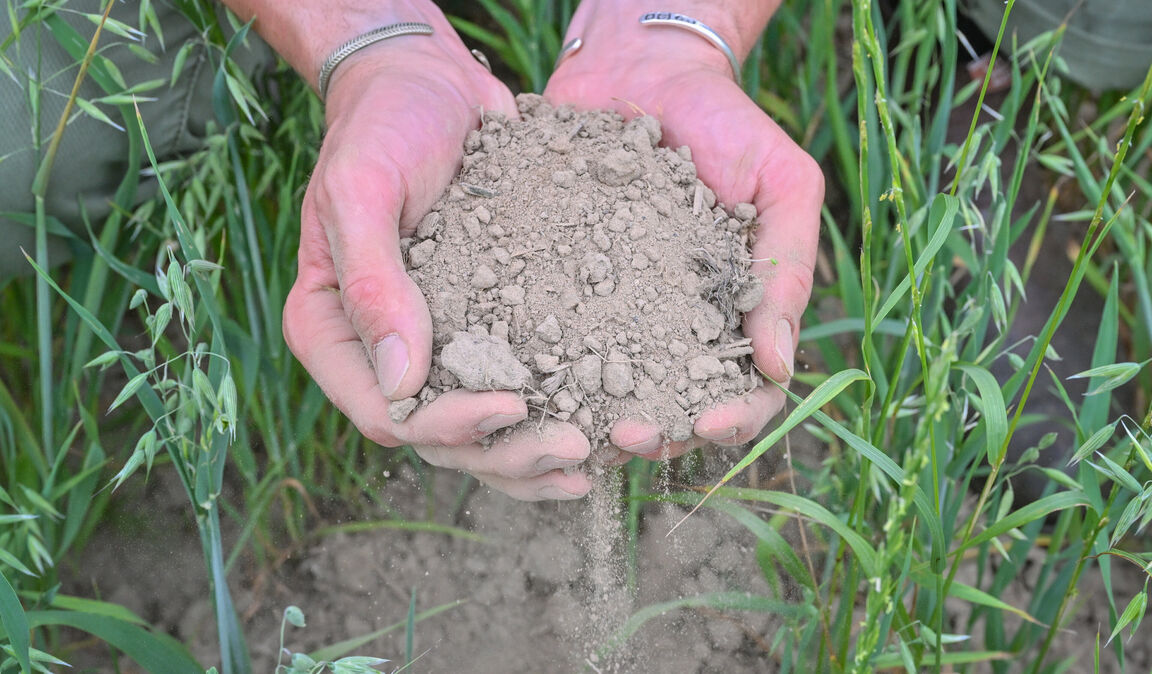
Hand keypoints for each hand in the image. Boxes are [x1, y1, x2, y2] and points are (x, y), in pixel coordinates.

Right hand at [282, 33, 591, 499]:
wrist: (431, 83)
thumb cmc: (383, 124)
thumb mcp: (362, 189)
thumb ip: (371, 281)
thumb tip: (401, 382)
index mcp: (334, 333)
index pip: (389, 415)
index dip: (450, 427)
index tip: (515, 405)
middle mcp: (381, 354)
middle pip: (441, 442)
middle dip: (508, 455)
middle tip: (577, 450)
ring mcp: (435, 348)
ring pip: (482, 435)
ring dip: (536, 457)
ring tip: (597, 457)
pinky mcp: (485, 330)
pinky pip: (516, 388)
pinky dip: (556, 413)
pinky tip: (605, 425)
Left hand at [544, 14, 823, 462]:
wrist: (642, 70)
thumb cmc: (727, 125)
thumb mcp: (782, 184)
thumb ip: (786, 268)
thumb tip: (779, 366)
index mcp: (732, 314)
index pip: (745, 391)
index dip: (733, 419)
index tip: (710, 422)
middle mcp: (671, 326)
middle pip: (672, 409)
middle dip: (656, 434)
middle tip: (627, 436)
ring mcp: (612, 312)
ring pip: (606, 392)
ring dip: (593, 419)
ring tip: (575, 425)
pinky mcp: (557, 287)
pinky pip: (547, 338)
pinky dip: (539, 370)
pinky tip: (524, 384)